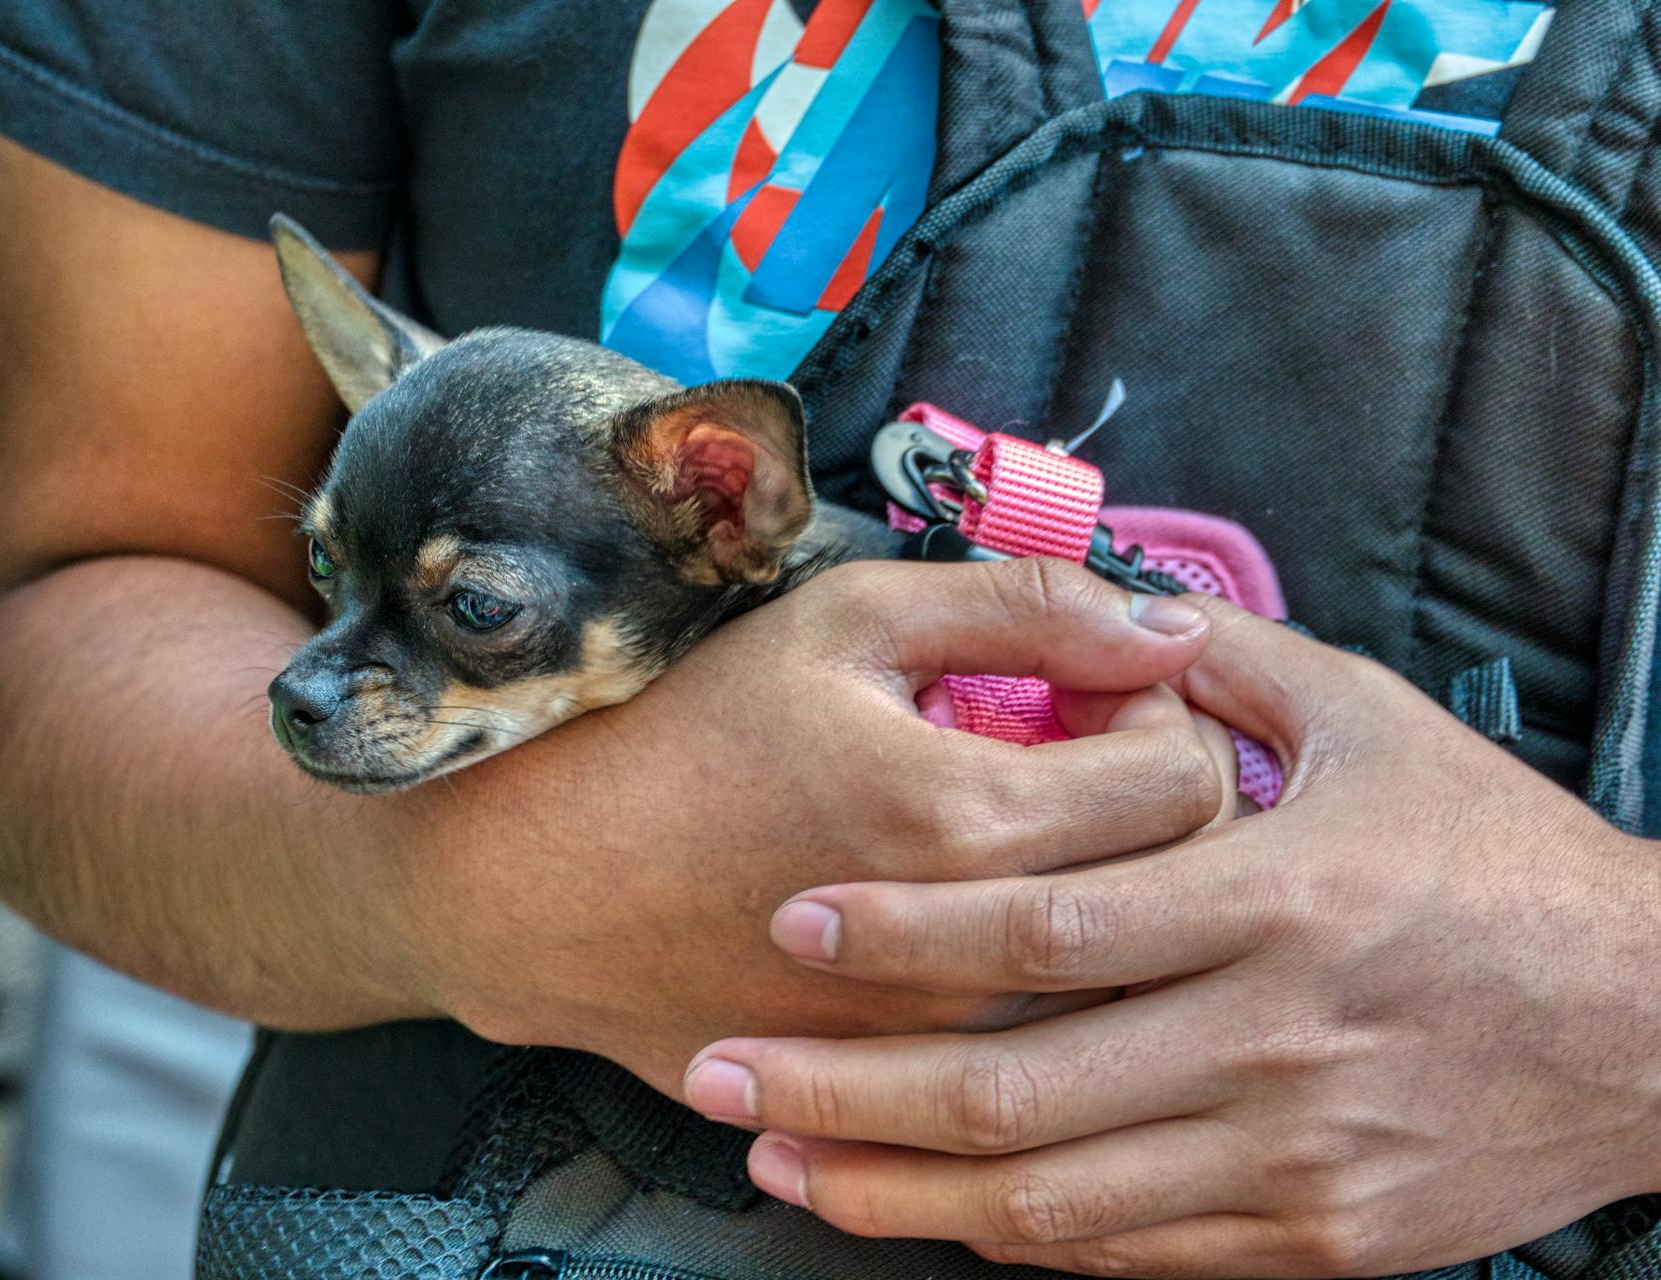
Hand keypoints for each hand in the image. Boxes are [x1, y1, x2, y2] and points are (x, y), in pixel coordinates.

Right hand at [379, 558, 1233, 1096]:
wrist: (544, 887)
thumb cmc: (685, 736)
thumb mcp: (844, 621)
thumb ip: (1020, 606)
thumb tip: (1166, 622)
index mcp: (974, 820)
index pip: (1186, 778)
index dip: (1162, 713)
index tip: (1095, 690)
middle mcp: (981, 952)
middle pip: (1175, 885)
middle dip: (1152, 801)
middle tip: (1075, 751)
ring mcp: (945, 1038)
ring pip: (1120, 971)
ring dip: (1105, 890)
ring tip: (1022, 827)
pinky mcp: (904, 1082)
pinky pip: (1040, 1034)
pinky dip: (1043, 966)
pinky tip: (976, 906)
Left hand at [686, 597, 1660, 1274]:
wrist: (1654, 1027)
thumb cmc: (1499, 862)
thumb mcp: (1377, 725)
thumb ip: (1227, 667)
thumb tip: (1108, 610)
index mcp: (1270, 902)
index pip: (1043, 927)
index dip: (901, 932)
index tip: (790, 923)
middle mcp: (1265, 1043)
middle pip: (1013, 1091)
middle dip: (844, 1089)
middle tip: (726, 1075)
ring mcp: (1286, 1161)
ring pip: (1050, 1204)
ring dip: (895, 1191)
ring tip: (781, 1166)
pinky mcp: (1310, 1241)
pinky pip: (1128, 1256)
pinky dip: (1014, 1237)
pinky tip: (926, 1209)